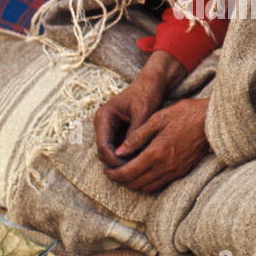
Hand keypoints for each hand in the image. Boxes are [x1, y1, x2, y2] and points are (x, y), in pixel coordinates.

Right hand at [93, 52, 185, 169]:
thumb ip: (135, 133)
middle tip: (135, 171)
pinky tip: (140, 161)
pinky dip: (127, 156)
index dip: (114, 160)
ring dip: (122, 162)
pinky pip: (119, 150)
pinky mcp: (118, 133)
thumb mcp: (143, 112)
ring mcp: (109, 129)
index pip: (103, 146)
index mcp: (104, 117)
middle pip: (104, 153)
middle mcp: (103, 124)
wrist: (153, 84)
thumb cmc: (147, 94)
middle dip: (117, 163)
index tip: (129, 168)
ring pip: (111, 154)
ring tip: (139, 167)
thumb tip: (128, 154)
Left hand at [102, 98, 209, 193]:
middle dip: (121, 181)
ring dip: (134, 184)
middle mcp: (165, 167)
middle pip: (136, 184)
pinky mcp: (182, 172)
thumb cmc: (185, 114)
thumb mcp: (157, 119)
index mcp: (156, 153)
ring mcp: (175, 171)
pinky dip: (148, 184)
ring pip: (148, 188)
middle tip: (113, 173)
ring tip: (126, 174)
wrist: (211, 121)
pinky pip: (160, 185)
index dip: (114, 175)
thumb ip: (137, 136)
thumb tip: (119, 151)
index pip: (128, 173)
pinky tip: (143, 173)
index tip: (107, 170)